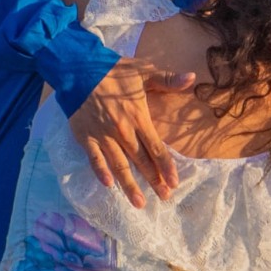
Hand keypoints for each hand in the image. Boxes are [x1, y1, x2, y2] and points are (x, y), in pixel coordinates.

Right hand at [68, 57, 195, 207]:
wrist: (78, 68)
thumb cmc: (113, 71)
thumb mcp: (144, 71)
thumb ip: (168, 79)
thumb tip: (192, 78)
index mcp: (139, 117)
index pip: (156, 148)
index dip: (166, 166)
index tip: (175, 182)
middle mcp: (122, 131)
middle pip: (141, 161)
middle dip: (154, 180)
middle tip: (164, 197)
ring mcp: (103, 136)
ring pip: (119, 165)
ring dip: (129, 185)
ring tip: (139, 203)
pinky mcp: (85, 137)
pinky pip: (94, 158)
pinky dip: (100, 172)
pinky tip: (108, 185)